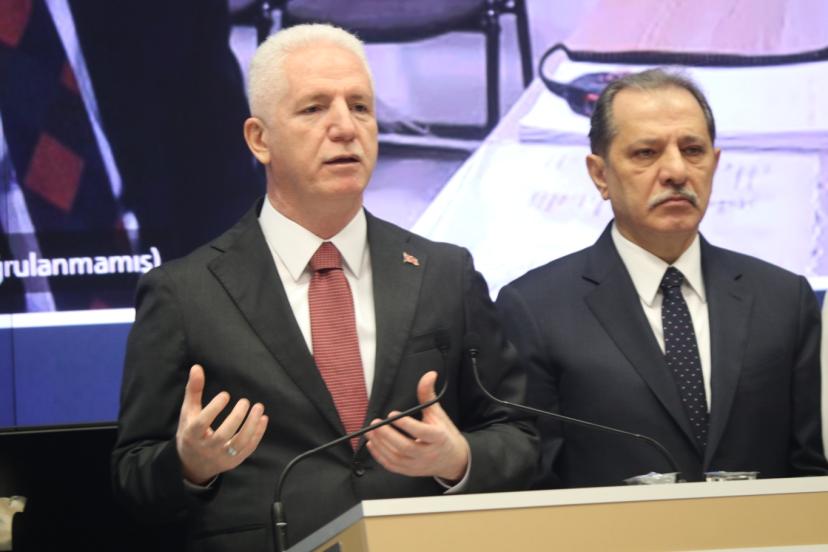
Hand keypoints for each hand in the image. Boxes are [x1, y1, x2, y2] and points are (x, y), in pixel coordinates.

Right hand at [175, 364, 268, 484]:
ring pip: (239, 444)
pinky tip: (263, 419)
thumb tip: (197, 367)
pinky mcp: (233, 461)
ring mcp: (221, 457)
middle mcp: (206, 448)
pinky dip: (257, 434)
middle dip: (236, 417)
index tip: (226, 395)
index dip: (214, 408)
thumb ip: (193, 390)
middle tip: (245, 401)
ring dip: (251, 425)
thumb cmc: (191, 432)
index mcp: (192, 435)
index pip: (202, 423)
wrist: (192, 464)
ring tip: (259, 408)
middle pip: (223, 435)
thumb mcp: (188, 412)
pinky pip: (248, 449)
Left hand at [365, 371, 469, 481]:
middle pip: (406, 447)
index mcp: (438, 437)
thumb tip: (429, 375)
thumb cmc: (444, 434)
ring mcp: (418, 464)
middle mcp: (428, 453)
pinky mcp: (410, 471)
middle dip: (388, 435)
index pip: (422, 433)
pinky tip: (373, 444)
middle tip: (376, 423)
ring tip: (370, 432)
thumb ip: (428, 395)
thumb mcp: (438, 413)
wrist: (453, 460)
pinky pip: (393, 466)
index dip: (407, 424)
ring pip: (397, 457)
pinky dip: (380, 457)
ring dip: (381, 445)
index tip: (392, 414)